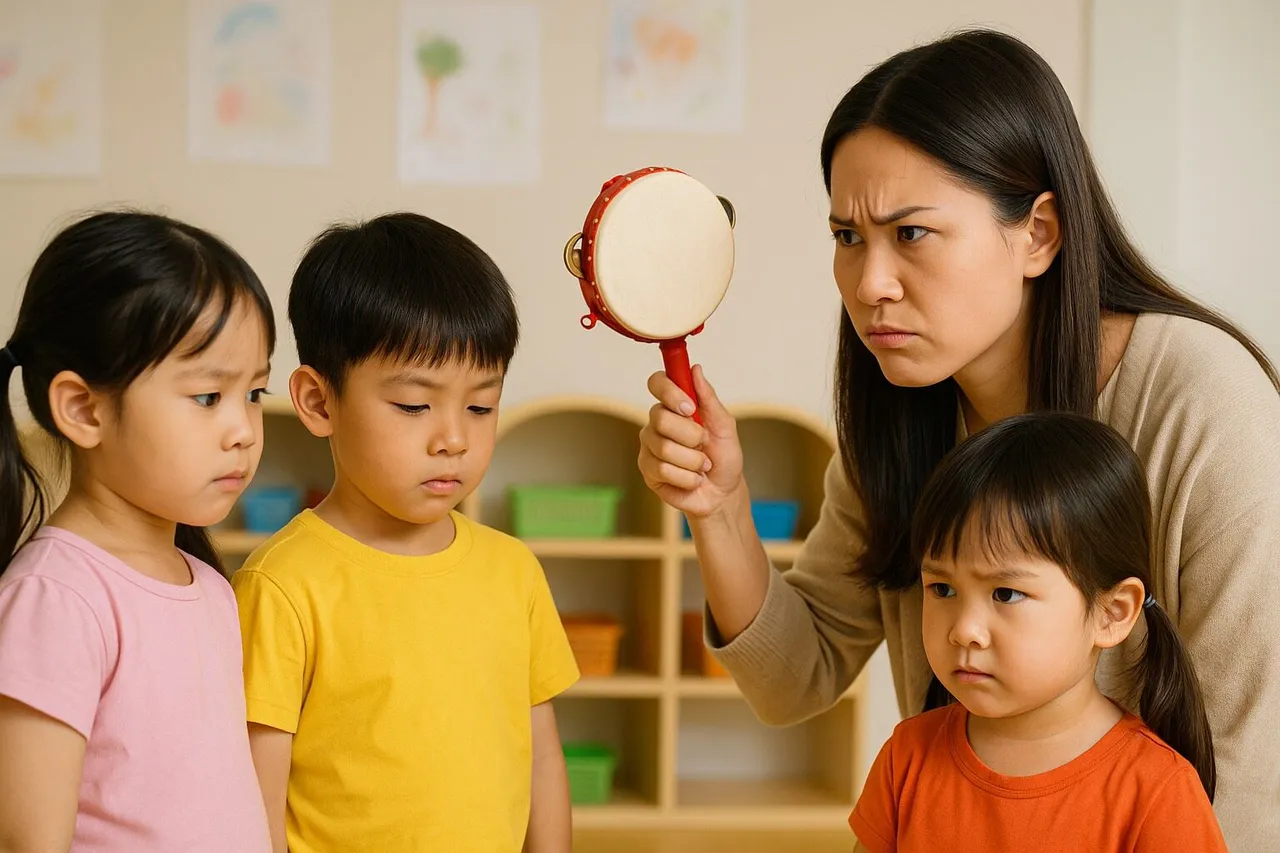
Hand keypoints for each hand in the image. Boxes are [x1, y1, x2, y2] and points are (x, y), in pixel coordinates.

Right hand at [638, 365, 743, 518]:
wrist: (722, 493)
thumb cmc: (724, 457)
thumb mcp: (725, 426)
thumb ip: (709, 398)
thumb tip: (696, 369)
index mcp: (675, 406)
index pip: (657, 383)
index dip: (669, 391)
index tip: (689, 407)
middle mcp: (657, 422)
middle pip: (660, 418)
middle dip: (691, 436)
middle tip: (703, 444)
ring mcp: (649, 446)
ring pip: (664, 448)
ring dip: (693, 460)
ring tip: (701, 466)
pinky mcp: (647, 470)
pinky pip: (662, 470)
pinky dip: (687, 477)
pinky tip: (692, 479)